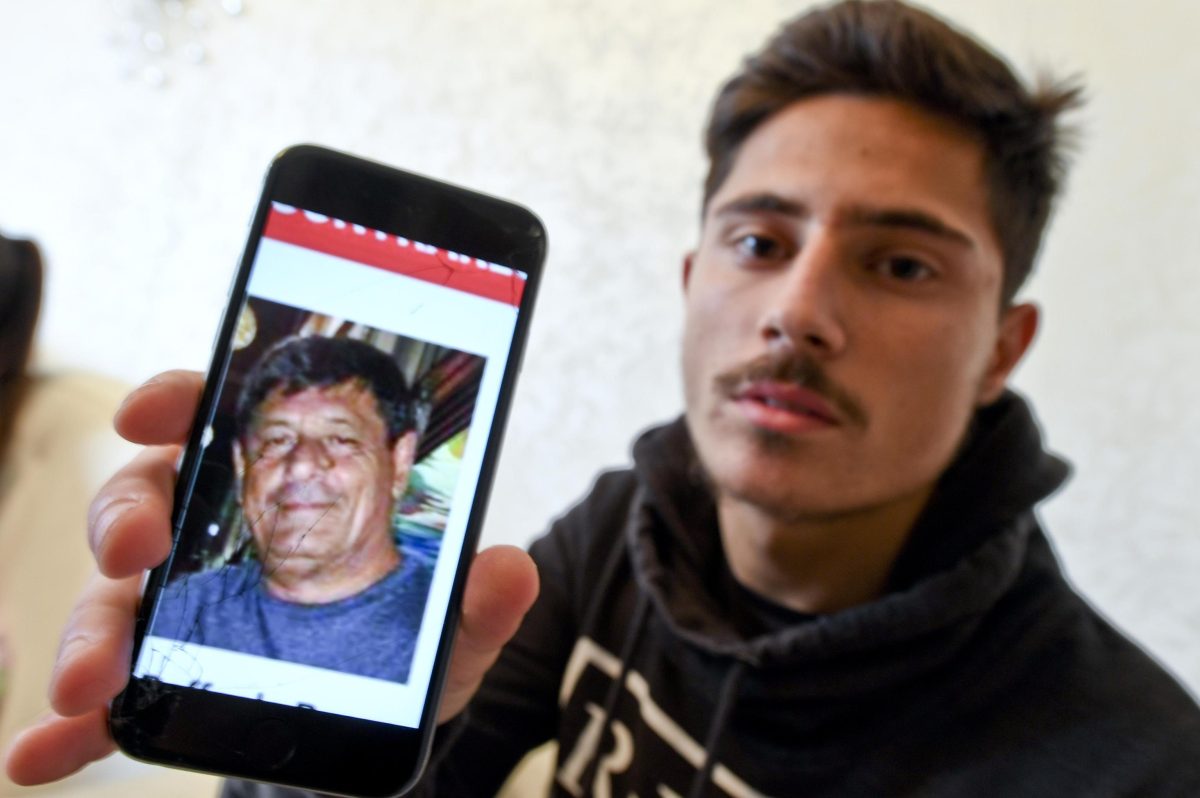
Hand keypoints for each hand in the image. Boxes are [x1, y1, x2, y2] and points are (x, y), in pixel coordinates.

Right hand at [4, 371, 538, 785]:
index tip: (154, 409)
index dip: (180, 400)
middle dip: (128, 515)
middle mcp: (211, 535)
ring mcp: (176, 607)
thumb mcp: (449, 621)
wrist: (378, 714)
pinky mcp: (157, 678)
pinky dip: (69, 722)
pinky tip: (44, 749)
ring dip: (89, 629)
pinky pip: (104, 696)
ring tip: (90, 682)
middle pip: (147, 497)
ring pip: (111, 594)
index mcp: (274, 485)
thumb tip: (513, 570)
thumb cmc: (404, 643)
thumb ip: (477, 598)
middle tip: (137, 549)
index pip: (215, 419)